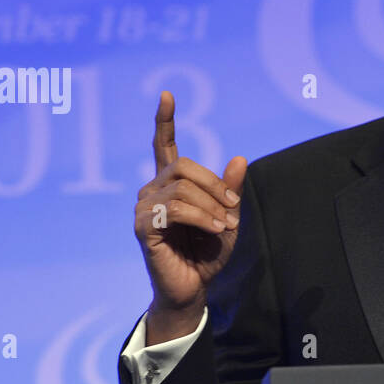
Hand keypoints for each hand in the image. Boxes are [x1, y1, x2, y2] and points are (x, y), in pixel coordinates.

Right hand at [134, 91, 247, 342]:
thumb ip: (231, 190)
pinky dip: (201, 217)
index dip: (165, 120)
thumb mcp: (228, 217)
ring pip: (181, 188)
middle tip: (234, 208)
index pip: (162, 145)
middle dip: (214, 184)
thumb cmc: (207, 253)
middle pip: (182, 166)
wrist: (194, 288)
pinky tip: (215, 229)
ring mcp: (145, 208)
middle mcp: (153, 190)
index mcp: (170, 184)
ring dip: (211, 205)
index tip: (168, 95)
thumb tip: (240, 157)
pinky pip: (175, 209)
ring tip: (226, 225)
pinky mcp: (144, 227)